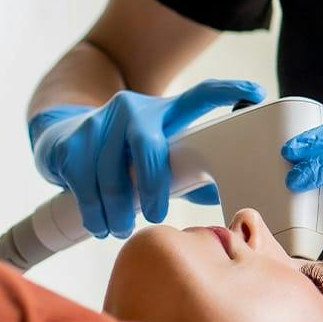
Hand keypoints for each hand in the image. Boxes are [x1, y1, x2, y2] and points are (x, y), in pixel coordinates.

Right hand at [28, 78, 265, 237]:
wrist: (65, 137)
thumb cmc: (127, 155)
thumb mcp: (159, 152)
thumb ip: (189, 173)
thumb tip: (223, 202)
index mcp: (165, 111)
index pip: (201, 96)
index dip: (228, 91)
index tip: (257, 92)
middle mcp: (134, 109)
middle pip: (146, 144)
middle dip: (152, 185)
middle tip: (157, 216)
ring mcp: (100, 122)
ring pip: (110, 172)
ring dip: (117, 209)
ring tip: (121, 230)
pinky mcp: (72, 140)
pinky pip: (82, 182)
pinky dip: (93, 211)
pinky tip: (100, 226)